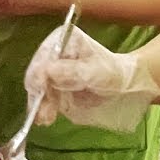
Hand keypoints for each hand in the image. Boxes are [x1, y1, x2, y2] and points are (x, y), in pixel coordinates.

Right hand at [23, 24, 159, 131]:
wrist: (122, 84)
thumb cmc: (112, 72)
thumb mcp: (95, 71)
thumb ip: (71, 71)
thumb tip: (47, 72)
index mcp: (63, 40)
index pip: (43, 57)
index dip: (38, 74)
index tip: (40, 90)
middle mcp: (53, 52)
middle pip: (37, 73)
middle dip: (38, 93)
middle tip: (41, 112)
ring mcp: (52, 70)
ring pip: (38, 88)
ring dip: (39, 104)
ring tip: (44, 119)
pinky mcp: (54, 85)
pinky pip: (44, 97)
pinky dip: (43, 107)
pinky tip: (44, 118)